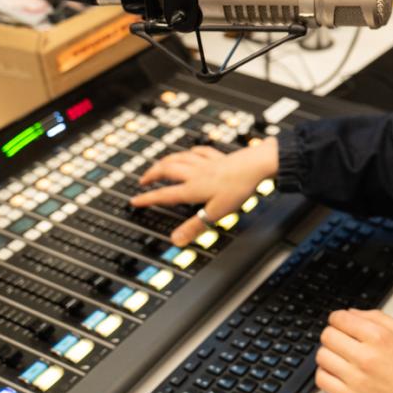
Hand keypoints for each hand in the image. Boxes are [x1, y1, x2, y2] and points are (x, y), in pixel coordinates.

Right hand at [132, 141, 277, 244]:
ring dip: (165, 161)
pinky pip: (199, 152)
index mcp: (193, 188)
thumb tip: (176, 240)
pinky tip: (191, 152)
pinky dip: (190, 152)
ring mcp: (207, 163)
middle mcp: (196, 173)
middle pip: (167, 170)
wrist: (258, 164)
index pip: (164, 194)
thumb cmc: (239, 187)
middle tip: (143, 180)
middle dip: (152, 174)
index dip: (147, 199)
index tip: (134, 201)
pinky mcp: (219, 157)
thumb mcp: (216, 213)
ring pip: (179, 158)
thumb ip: (195, 226)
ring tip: (159, 165)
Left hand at [315, 309, 392, 392]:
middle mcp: (365, 356)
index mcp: (379, 337)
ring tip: (338, 356)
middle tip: (340, 338)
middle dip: (332, 333)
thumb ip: (377, 317)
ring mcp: (355, 378)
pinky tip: (336, 371)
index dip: (337, 318)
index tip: (339, 322)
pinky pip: (322, 379)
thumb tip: (352, 313)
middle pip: (328, 335)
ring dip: (328, 353)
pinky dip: (325, 373)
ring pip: (322, 356)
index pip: (340, 319)